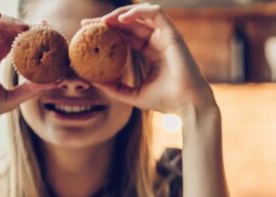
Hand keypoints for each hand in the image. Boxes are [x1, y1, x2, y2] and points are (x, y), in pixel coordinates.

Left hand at [82, 4, 214, 114]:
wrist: (187, 105)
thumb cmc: (165, 101)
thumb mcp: (132, 95)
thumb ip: (114, 87)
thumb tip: (92, 81)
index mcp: (150, 52)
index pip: (125, 35)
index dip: (107, 32)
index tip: (87, 34)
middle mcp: (158, 41)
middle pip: (129, 22)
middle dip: (107, 20)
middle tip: (87, 24)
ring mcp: (166, 36)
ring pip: (141, 13)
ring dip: (120, 13)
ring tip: (103, 21)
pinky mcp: (173, 33)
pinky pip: (155, 13)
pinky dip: (138, 11)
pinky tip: (121, 20)